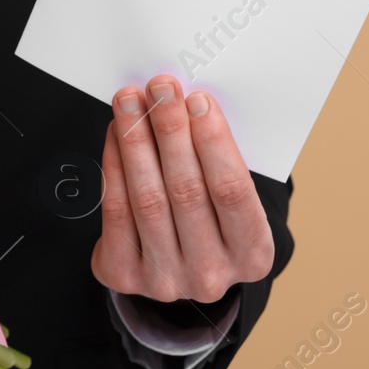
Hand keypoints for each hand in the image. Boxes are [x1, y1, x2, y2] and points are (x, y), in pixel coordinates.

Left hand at [91, 76, 273, 303]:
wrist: (176, 269)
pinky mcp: (123, 275)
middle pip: (186, 191)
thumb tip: (186, 103)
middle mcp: (210, 275)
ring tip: (130, 100)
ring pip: (147, 198)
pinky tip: (115, 131)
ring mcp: (165, 280)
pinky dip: (114, 164)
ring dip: (136, 140)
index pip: (232, 190)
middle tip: (159, 88)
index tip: (197, 100)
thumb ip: (217, 163)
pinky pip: (115, 210)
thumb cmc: (211, 219)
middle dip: (170, 131)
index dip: (213, 142)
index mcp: (253, 256)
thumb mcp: (231, 202)